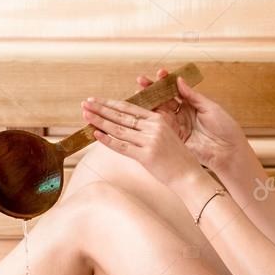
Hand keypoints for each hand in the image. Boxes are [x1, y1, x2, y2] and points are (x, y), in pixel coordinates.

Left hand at [81, 95, 201, 187]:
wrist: (189, 175)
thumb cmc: (176, 158)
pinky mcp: (146, 156)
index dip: (110, 103)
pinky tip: (95, 134)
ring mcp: (150, 141)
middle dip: (101, 109)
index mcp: (158, 119)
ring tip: (85, 115)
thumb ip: (147, 129)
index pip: (129, 108)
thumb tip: (124, 125)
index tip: (96, 100)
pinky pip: (122, 146)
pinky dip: (107, 140)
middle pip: (121, 116)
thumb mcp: (165, 136)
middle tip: (85, 103)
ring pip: (119, 129)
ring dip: (100, 121)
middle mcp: (154, 127)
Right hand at [135, 67, 247, 172]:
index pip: (175, 90)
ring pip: (159, 112)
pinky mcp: (174, 138)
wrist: (228, 152)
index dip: (166, 81)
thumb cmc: (226, 128)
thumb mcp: (210, 107)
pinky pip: (160, 128)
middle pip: (164, 99)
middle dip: (152, 90)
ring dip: (148, 102)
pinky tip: (141, 111)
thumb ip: (192, 95)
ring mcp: (177, 126)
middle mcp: (182, 114)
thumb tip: (179, 80)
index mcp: (192, 104)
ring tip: (138, 93)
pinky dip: (150, 120)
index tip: (160, 73)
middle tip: (141, 81)